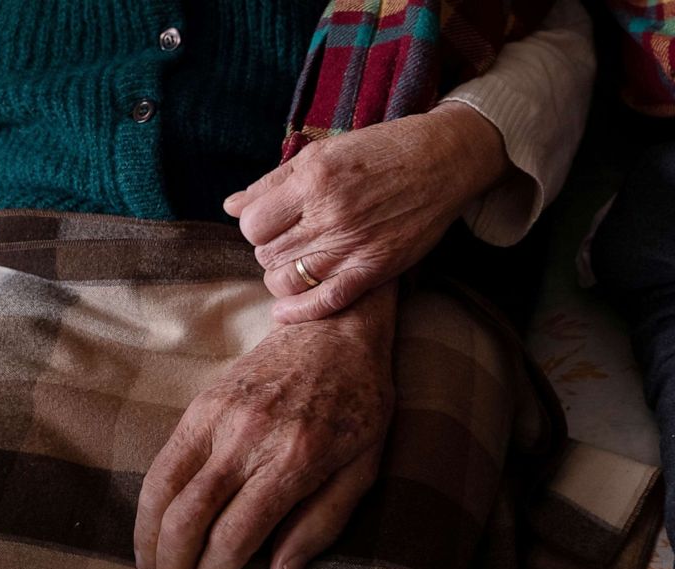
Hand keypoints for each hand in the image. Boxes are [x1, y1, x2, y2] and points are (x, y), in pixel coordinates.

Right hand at [133, 284, 396, 568]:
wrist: (336, 328)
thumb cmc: (361, 401)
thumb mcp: (364, 467)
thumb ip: (323, 522)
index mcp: (295, 459)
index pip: (235, 535)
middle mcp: (250, 437)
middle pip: (189, 519)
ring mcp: (221, 415)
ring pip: (164, 489)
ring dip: (150, 540)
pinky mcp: (204, 401)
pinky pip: (164, 458)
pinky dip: (149, 500)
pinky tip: (151, 526)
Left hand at [223, 102, 510, 323]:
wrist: (443, 160)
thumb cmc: (383, 149)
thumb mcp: (325, 152)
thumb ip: (275, 180)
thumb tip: (231, 205)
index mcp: (313, 180)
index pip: (252, 223)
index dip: (254, 226)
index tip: (270, 222)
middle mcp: (329, 214)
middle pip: (266, 253)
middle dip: (269, 249)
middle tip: (288, 241)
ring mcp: (352, 244)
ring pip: (287, 280)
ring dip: (281, 277)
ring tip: (294, 265)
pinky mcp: (375, 268)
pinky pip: (325, 300)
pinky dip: (299, 311)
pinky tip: (285, 312)